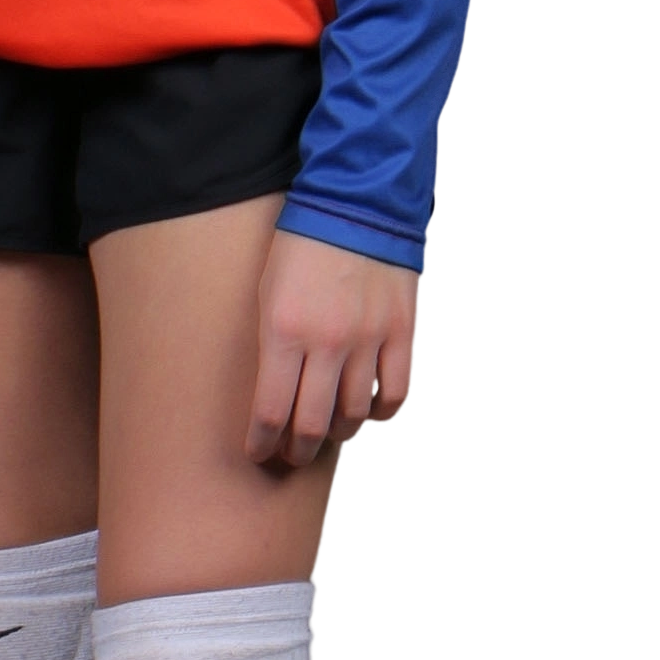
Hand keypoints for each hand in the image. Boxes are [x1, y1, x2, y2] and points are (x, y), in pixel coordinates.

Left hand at [245, 226, 420, 470]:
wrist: (356, 204)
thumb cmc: (301, 248)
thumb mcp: (268, 294)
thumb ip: (272, 346)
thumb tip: (275, 397)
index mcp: (283, 330)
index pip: (270, 411)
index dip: (262, 443)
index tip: (258, 453)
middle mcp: (327, 342)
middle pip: (313, 425)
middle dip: (297, 451)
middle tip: (292, 455)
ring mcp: (369, 339)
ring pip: (355, 415)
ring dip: (337, 433)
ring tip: (327, 433)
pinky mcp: (401, 332)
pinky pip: (395, 393)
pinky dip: (380, 412)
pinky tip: (367, 411)